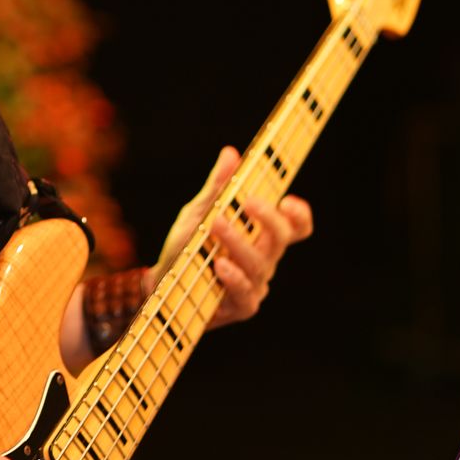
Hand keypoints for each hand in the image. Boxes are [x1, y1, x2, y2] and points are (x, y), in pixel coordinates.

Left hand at [150, 146, 312, 326]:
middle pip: (281, 238)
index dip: (299, 215)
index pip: (294, 227)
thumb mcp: (199, 212)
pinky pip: (246, 293)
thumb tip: (230, 153)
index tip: (288, 201)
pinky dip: (234, 278)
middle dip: (269, 219)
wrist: (160, 281)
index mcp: (261, 235)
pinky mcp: (242, 306)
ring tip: (217, 224)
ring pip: (260, 263)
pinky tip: (220, 264)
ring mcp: (256, 283)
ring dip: (238, 242)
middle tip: (249, 201)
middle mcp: (265, 258)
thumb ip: (217, 188)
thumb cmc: (188, 245)